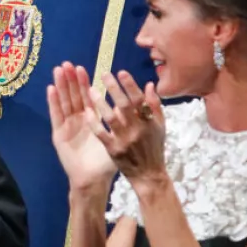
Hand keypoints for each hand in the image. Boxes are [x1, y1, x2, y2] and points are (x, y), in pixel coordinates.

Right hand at [47, 62, 117, 199]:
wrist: (93, 180)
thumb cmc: (107, 162)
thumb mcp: (119, 137)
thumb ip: (125, 119)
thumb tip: (136, 103)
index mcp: (92, 120)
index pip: (87, 97)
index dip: (85, 82)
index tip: (83, 67)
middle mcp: (78, 120)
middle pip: (74, 96)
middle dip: (71, 80)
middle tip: (68, 64)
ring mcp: (67, 126)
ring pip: (64, 102)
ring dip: (61, 86)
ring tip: (58, 70)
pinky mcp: (58, 134)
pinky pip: (56, 115)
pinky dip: (53, 102)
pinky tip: (51, 89)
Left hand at [86, 70, 166, 185]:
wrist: (148, 175)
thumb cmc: (154, 148)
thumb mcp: (160, 127)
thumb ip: (155, 105)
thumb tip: (150, 84)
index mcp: (150, 122)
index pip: (140, 100)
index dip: (130, 85)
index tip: (121, 72)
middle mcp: (138, 129)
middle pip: (125, 105)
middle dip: (114, 88)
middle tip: (103, 74)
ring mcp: (125, 140)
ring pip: (111, 118)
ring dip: (100, 103)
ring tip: (90, 90)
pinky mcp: (114, 150)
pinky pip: (102, 134)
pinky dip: (94, 122)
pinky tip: (87, 112)